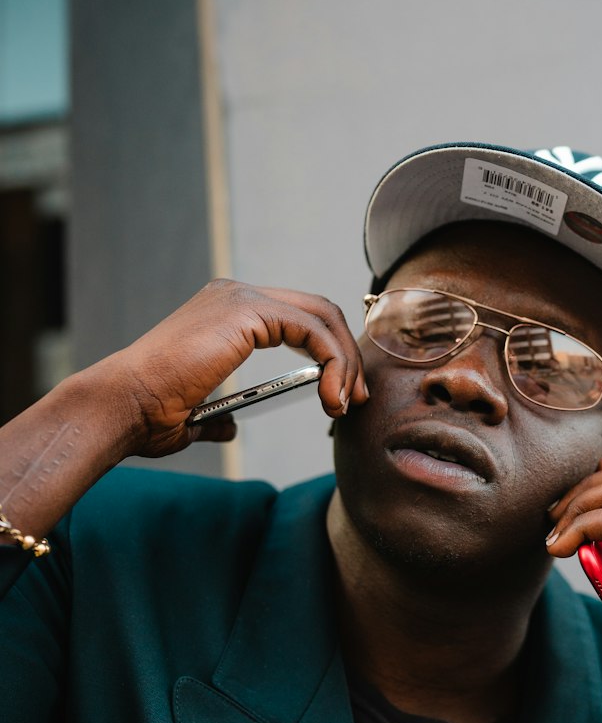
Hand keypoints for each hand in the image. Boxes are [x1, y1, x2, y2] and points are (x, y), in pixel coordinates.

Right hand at [85, 280, 367, 458]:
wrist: (124, 407)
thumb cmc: (149, 415)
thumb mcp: (195, 415)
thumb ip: (219, 415)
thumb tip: (228, 428)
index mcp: (226, 310)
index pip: (300, 316)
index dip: (330, 353)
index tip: (342, 396)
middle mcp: (236, 294)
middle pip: (319, 310)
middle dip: (347, 355)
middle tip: (357, 400)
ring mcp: (241, 297)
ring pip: (323, 317)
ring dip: (345, 363)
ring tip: (345, 404)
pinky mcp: (247, 311)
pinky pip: (313, 331)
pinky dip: (332, 363)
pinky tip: (330, 397)